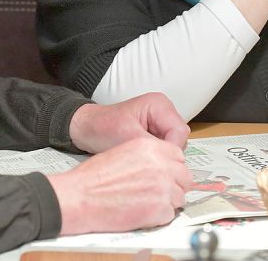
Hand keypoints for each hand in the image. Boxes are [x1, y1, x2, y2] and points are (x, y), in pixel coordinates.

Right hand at [47, 137, 191, 234]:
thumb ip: (148, 156)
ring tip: (145, 202)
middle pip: (184, 177)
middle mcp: (161, 165)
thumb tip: (163, 165)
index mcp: (151, 147)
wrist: (82, 196)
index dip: (172, 168)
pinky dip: (158, 216)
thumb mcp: (123, 152)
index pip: (178, 156)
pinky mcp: (160, 209)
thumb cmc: (95, 177)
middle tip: (159, 191)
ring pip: (179, 197)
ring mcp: (163, 187)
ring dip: (167, 202)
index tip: (167, 174)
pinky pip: (169, 214)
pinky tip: (141, 212)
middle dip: (174, 185)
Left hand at [68, 92, 189, 152]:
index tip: (158, 163)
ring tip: (140, 159)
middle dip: (165, 153)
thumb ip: (152, 146)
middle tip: (147, 162)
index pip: (180, 131)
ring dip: (159, 156)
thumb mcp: (127, 137)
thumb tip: (169, 162)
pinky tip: (141, 159)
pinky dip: (154, 157)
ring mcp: (160, 124)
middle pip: (179, 139)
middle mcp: (164, 112)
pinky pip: (164, 150)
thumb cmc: (102, 127)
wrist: (86, 129)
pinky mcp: (155, 135)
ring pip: (173, 147)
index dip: (171, 149)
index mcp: (160, 105)